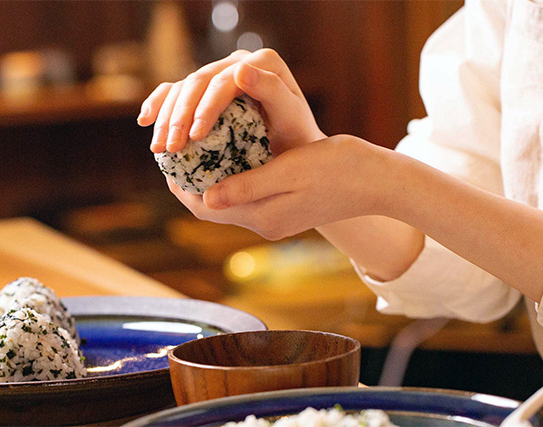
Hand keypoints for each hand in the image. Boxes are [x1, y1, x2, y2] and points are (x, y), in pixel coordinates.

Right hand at [137, 49, 324, 154]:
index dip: (206, 107)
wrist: (297, 148)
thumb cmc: (298, 138)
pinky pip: (176, 91)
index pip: (224, 81)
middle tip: (171, 147)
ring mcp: (221, 73)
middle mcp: (239, 63)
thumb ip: (272, 91)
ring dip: (166, 117)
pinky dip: (158, 104)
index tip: (196, 136)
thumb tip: (240, 69)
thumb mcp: (291, 117)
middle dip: (180, 116)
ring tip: (159, 148)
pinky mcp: (207, 88)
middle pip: (198, 83)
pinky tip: (145, 122)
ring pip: (183, 88)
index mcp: (263, 62)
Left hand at [165, 135, 393, 239]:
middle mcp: (266, 222)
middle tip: (178, 146)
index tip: (165, 156)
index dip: (179, 185)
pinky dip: (231, 176)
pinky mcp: (287, 208)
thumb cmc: (339, 169)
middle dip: (190, 180)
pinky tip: (230, 151)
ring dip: (208, 177)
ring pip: (227, 200)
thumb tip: (204, 197)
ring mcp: (277, 218)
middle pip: (211, 206)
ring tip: (198, 144)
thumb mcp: (291, 171)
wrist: (377, 181)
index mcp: (264, 217)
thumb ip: (248, 186)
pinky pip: (246, 195)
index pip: (204, 208)